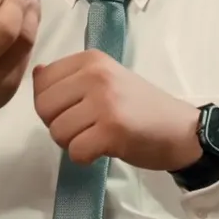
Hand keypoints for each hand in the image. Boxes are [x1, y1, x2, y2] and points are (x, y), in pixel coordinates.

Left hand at [32, 50, 201, 171]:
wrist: (181, 129)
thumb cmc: (140, 107)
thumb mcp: (106, 79)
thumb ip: (70, 77)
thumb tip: (37, 73)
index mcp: (91, 59)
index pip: (42, 81)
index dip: (50, 104)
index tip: (75, 110)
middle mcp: (96, 75)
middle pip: (44, 108)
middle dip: (58, 125)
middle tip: (84, 128)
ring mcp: (104, 102)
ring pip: (57, 132)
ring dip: (72, 143)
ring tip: (96, 137)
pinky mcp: (112, 130)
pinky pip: (75, 152)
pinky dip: (84, 158)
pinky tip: (103, 149)